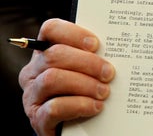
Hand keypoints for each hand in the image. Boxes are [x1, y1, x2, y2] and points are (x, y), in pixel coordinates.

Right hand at [19, 18, 114, 135]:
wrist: (74, 128)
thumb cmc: (82, 91)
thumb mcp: (85, 71)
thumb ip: (92, 57)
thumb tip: (117, 49)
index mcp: (45, 53)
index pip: (51, 30)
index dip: (73, 33)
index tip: (96, 44)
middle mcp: (34, 72)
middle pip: (54, 55)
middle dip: (87, 62)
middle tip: (109, 72)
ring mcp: (32, 95)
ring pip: (52, 79)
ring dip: (84, 84)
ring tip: (104, 92)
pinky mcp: (37, 118)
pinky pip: (54, 108)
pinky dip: (79, 105)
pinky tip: (95, 107)